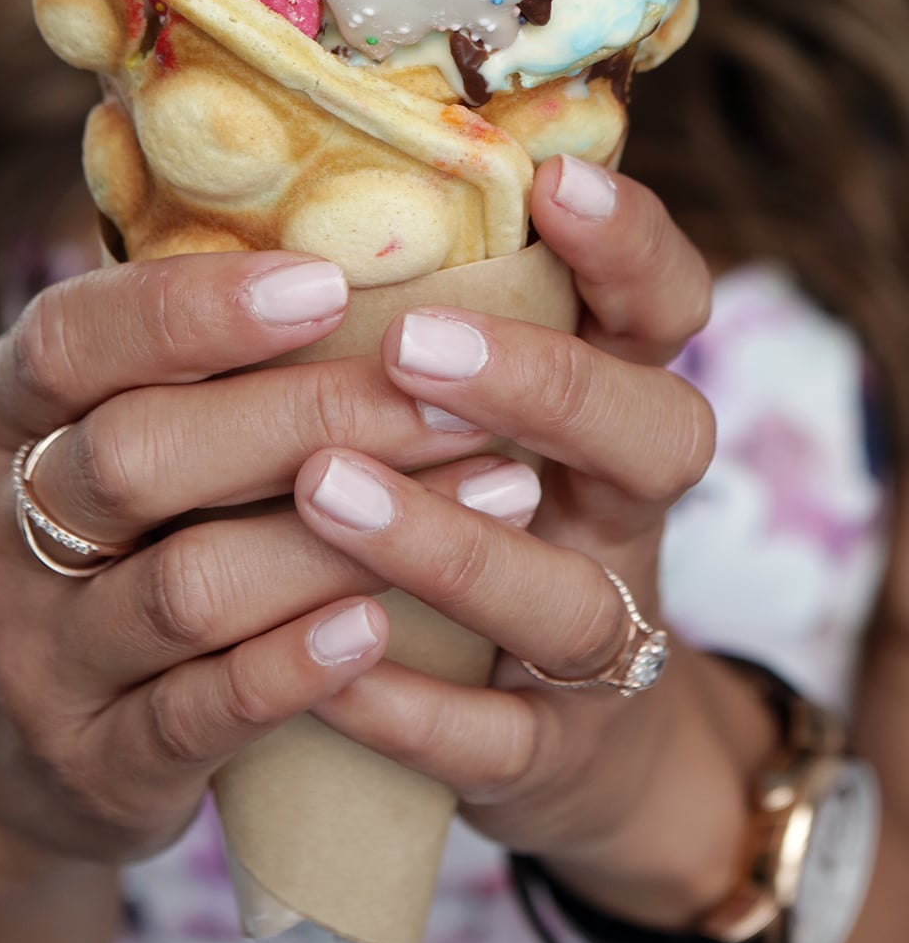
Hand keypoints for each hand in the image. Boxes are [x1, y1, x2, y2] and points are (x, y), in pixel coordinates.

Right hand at [0, 249, 501, 892]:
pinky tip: (380, 625)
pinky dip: (292, 668)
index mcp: (4, 412)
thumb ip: (193, 345)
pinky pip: (196, 715)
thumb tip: (368, 224)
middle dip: (308, 415)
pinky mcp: (92, 762)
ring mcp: (39, 655)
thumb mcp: (107, 427)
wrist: (14, 750)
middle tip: (451, 389)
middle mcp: (0, 527)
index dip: (193, 308)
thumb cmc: (116, 534)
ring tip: (490, 492)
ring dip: (340, 539)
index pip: (73, 338)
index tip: (327, 282)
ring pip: (187, 588)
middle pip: (139, 455)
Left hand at [293, 156, 726, 908]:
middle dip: (544, 384)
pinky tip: (328, 666)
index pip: (664, 307)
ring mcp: (600, 646)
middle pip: (658, 436)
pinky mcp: (549, 759)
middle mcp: (624, 516)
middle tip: (412, 343)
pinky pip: (498, 744)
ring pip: (568, 601)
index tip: (554, 183)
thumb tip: (277, 201)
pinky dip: (413, 708)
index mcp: (611, 405)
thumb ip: (418, 321)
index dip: (631, 247)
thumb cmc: (472, 516)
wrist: (548, 741)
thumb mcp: (471, 413)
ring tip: (321, 488)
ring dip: (449, 543)